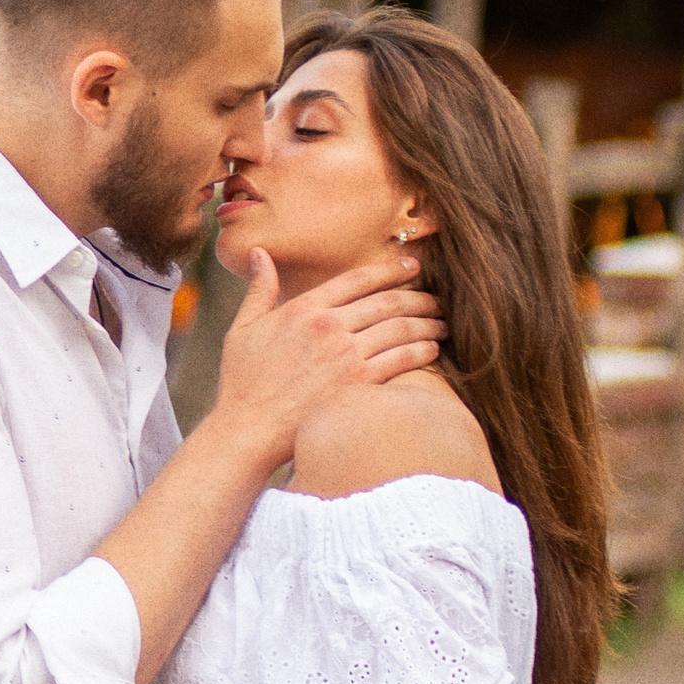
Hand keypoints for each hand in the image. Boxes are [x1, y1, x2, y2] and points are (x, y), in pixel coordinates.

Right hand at [211, 248, 444, 459]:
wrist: (247, 430)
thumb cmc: (241, 384)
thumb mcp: (242, 330)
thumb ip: (259, 290)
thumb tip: (258, 253)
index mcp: (304, 308)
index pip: (358, 279)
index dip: (389, 270)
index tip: (411, 266)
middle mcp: (328, 325)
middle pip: (387, 301)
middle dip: (418, 296)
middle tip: (436, 298)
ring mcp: (345, 354)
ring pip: (400, 327)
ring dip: (427, 322)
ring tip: (441, 323)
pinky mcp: (358, 383)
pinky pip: (401, 358)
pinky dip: (422, 350)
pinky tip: (432, 349)